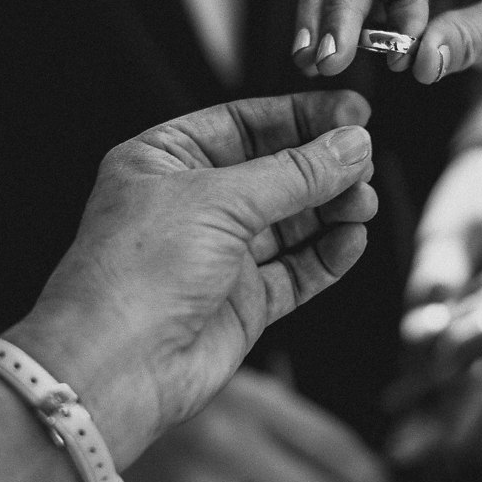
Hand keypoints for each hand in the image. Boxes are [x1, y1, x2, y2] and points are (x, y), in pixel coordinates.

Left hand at [6, 92, 377, 468]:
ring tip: (363, 202)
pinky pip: (295, 270)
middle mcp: (191, 204)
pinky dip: (326, 254)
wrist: (115, 367)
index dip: (301, 117)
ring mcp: (216, 255)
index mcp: (165, 161)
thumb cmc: (139, 273)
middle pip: (274, 170)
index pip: (244, 123)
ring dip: (330, 208)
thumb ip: (295, 173)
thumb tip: (354, 145)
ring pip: (290, 221)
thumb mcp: (221, 201)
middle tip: (365, 162)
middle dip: (322, 165)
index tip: (354, 113)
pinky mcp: (240, 302)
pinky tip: (351, 240)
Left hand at [391, 240, 481, 459]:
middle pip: (453, 323)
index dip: (438, 337)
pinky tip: (450, 449)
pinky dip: (461, 418)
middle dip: (420, 368)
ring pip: (457, 354)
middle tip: (394, 400)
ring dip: (425, 400)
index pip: (469, 296)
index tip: (415, 371)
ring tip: (401, 437)